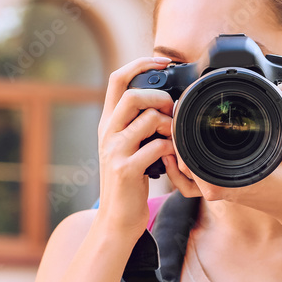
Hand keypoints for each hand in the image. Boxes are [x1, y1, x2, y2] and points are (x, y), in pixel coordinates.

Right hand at [94, 56, 175, 237]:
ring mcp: (115, 151)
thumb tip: (163, 101)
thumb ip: (137, 124)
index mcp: (108, 123)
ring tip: (175, 138)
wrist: (116, 220)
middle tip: (173, 112)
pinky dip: (172, 148)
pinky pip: (157, 146)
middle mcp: (107, 133)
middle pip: (134, 95)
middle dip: (161, 98)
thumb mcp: (127, 147)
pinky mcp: (127, 169)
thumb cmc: (129, 182)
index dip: (140, 64)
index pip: (116, 79)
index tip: (163, 61)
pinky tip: (173, 158)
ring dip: (170, 125)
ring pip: (149, 118)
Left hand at [161, 83, 281, 226]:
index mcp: (236, 182)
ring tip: (177, 126)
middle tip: (176, 114)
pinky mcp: (227, 185)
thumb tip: (281, 90)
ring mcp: (224, 188)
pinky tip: (184, 145)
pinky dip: (188, 164)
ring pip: (188, 176)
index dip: (182, 145)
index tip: (181, 121)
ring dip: (180, 152)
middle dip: (177, 142)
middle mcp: (225, 188)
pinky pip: (199, 178)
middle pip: (185, 168)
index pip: (195, 168)